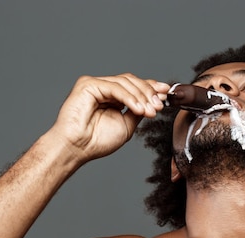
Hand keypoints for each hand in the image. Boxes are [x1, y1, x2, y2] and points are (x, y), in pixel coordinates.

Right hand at [49, 73, 170, 161]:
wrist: (78, 148)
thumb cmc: (96, 141)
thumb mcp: (127, 125)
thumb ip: (138, 111)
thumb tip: (153, 102)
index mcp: (112, 97)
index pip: (134, 86)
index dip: (151, 88)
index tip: (167, 93)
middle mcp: (103, 88)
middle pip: (131, 81)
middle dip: (149, 92)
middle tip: (159, 105)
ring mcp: (95, 85)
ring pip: (125, 82)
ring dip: (141, 96)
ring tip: (150, 111)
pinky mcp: (88, 85)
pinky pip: (114, 87)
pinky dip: (129, 98)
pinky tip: (139, 108)